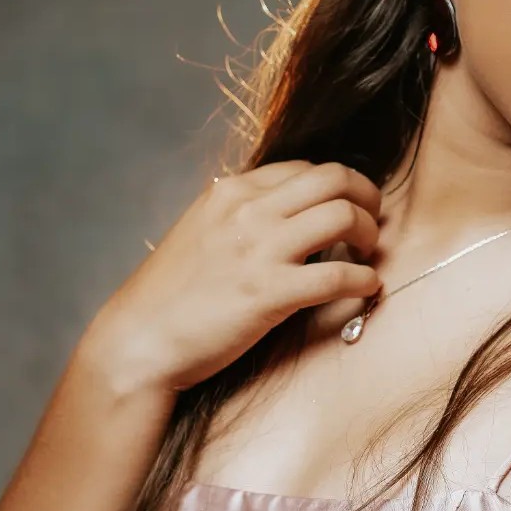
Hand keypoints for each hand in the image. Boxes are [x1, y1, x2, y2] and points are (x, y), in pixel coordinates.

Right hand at [86, 161, 382, 392]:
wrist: (137, 343)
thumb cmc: (169, 295)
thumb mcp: (201, 231)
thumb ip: (241, 214)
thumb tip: (285, 210)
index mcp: (232, 192)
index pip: (305, 167)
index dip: (338, 183)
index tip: (350, 202)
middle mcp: (248, 211)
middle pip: (335, 177)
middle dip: (366, 194)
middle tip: (373, 218)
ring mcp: (259, 250)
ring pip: (343, 215)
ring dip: (369, 232)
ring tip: (369, 252)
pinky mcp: (269, 294)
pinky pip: (338, 275)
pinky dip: (364, 279)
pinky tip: (368, 287)